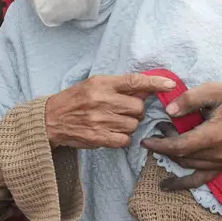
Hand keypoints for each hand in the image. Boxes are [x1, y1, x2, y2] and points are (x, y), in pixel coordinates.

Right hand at [45, 73, 175, 148]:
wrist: (51, 120)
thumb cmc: (76, 100)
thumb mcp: (95, 84)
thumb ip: (120, 86)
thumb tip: (148, 88)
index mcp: (102, 83)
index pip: (134, 81)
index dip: (155, 83)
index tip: (171, 85)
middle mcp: (101, 100)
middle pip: (138, 107)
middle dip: (136, 111)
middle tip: (123, 111)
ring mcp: (99, 120)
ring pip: (133, 125)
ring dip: (129, 125)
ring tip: (114, 122)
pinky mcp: (97, 137)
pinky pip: (125, 140)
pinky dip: (122, 138)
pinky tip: (111, 133)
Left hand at [141, 84, 221, 189]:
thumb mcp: (212, 90)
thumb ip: (189, 100)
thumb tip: (169, 112)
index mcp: (215, 136)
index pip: (181, 146)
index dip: (160, 145)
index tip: (145, 141)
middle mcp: (219, 154)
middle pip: (183, 156)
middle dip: (166, 145)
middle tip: (160, 128)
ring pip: (188, 165)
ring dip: (173, 155)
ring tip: (166, 139)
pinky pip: (201, 180)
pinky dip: (184, 183)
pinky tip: (167, 185)